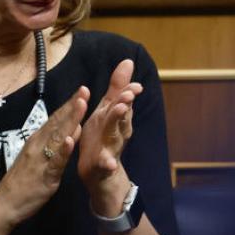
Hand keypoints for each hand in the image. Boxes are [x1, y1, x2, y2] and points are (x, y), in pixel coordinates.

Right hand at [0, 83, 88, 228]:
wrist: (5, 203)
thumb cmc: (23, 181)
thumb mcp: (39, 158)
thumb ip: (55, 143)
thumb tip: (73, 127)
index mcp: (38, 140)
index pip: (56, 119)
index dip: (69, 104)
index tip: (81, 91)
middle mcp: (38, 145)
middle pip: (58, 123)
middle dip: (72, 106)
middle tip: (85, 90)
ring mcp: (41, 159)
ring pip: (58, 137)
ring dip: (70, 120)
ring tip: (81, 105)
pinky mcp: (45, 175)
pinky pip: (55, 162)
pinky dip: (63, 150)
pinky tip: (71, 140)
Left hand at [76, 59, 142, 213]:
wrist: (100, 172)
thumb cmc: (103, 136)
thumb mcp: (107, 110)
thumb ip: (117, 88)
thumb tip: (128, 61)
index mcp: (116, 118)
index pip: (124, 102)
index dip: (128, 94)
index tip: (134, 86)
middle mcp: (117, 132)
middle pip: (121, 118)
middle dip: (124, 107)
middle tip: (127, 96)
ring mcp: (111, 149)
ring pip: (115, 137)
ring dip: (117, 126)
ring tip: (120, 114)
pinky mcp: (101, 165)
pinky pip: (104, 164)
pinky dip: (106, 163)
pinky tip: (107, 162)